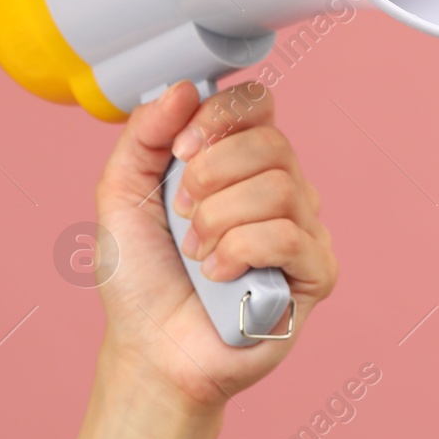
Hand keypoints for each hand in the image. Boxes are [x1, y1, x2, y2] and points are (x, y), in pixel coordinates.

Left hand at [93, 81, 337, 411]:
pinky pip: (289, 236)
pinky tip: (219, 275)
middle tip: (182, 215)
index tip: (181, 150)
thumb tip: (184, 89)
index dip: (222, 116)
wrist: (150, 350)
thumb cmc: (142, 278)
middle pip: (271, 144)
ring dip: (218, 221)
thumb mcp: (121, 194)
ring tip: (196, 254)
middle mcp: (283, 189)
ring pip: (280, 188)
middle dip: (211, 176)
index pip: (259, 104)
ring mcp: (306, 230)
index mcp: (242, 163)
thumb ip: (144, 135)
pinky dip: (239, 251)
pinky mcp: (317, 273)